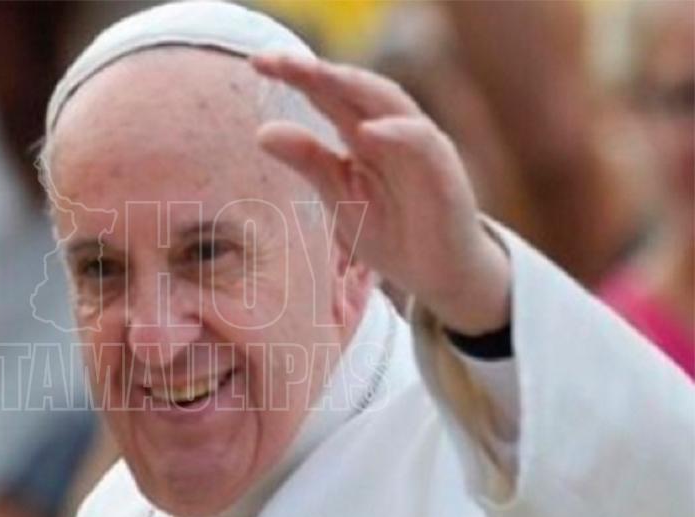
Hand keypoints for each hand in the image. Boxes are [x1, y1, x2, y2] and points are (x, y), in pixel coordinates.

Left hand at [250, 53, 510, 334]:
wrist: (437, 274)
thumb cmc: (392, 231)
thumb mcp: (338, 196)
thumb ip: (308, 161)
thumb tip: (260, 131)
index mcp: (362, 134)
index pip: (326, 95)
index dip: (294, 75)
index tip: (255, 62)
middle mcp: (391, 130)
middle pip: (352, 89)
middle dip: (314, 71)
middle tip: (274, 60)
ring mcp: (419, 146)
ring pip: (388, 101)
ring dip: (351, 85)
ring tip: (312, 74)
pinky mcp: (444, 170)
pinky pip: (421, 141)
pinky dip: (396, 133)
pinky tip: (367, 131)